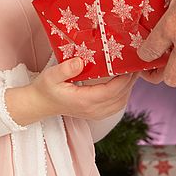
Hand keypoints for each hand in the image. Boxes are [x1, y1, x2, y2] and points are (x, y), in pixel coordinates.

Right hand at [6, 58, 137, 125]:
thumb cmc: (45, 89)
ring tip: (131, 70)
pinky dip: (123, 94)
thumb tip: (80, 61)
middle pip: (120, 97)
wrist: (39, 104)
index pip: (112, 91)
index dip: (124, 79)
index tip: (131, 65)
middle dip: (130, 81)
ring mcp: (95, 114)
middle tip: (136, 63)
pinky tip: (123, 82)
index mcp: (84, 101)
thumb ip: (65, 69)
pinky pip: (116, 106)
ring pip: (120, 103)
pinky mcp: (95, 113)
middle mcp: (92, 110)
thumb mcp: (50, 76)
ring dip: (128, 88)